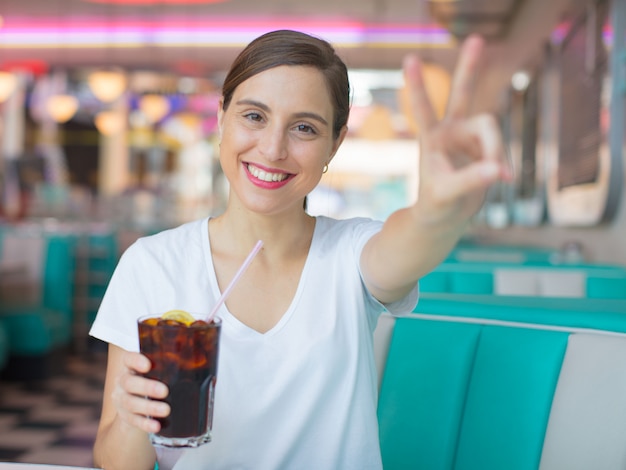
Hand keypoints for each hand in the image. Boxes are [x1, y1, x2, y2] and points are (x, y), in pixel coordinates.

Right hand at [111, 350, 169, 433]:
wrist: (138, 404)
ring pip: (130, 403)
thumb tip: (207, 361)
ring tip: (166, 410)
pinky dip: (145, 424)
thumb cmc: (157, 380)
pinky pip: (133, 421)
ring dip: (149, 407)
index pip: (128, 359)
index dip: (136, 361)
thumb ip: (175, 365)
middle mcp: (123, 381)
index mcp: (131, 366)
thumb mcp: (161, 370)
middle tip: (165, 391)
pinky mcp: (125, 416)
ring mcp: (122, 399)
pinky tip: (156, 426)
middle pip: (128, 382)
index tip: (148, 364)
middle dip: (147, 387)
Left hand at [403, 34, 511, 225]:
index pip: (423, 108)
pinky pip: (501, 148)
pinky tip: (503, 178)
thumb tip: (498, 169)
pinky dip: (504, 164)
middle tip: (477, 39)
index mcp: (431, 138)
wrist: (447, 215)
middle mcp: (451, 130)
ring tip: (500, 176)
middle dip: (470, 67)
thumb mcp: (448, 195)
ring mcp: (470, 136)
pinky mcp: (486, 147)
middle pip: (462, 93)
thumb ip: (471, 181)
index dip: (418, 85)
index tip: (410, 58)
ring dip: (496, 151)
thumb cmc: (437, 204)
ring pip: (492, 128)